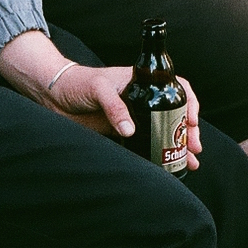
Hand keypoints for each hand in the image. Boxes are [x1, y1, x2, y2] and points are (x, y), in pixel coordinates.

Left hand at [47, 65, 202, 169]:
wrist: (53, 95)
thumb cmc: (76, 82)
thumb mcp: (98, 88)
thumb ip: (113, 107)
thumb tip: (131, 130)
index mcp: (140, 81)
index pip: (174, 85)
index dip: (187, 101)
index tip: (190, 120)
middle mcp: (141, 98)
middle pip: (174, 112)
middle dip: (189, 130)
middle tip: (194, 147)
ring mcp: (133, 116)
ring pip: (164, 131)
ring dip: (179, 146)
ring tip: (191, 162)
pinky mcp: (122, 133)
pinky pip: (145, 144)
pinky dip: (158, 154)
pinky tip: (168, 166)